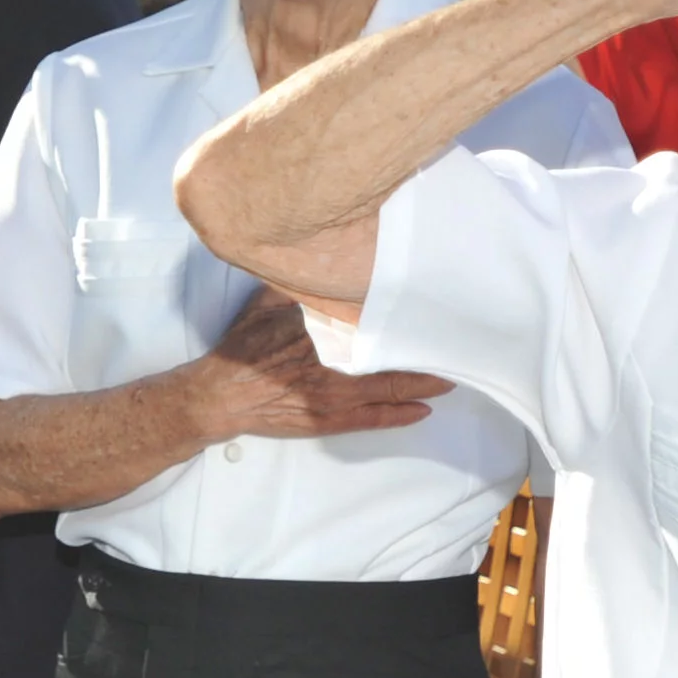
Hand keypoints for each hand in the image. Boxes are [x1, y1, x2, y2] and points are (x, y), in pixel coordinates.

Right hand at [185, 285, 450, 445]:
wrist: (220, 394)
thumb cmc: (242, 347)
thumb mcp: (265, 302)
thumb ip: (296, 284)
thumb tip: (317, 257)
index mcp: (322, 332)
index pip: (376, 323)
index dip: (407, 321)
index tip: (432, 311)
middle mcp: (334, 364)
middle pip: (392, 359)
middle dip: (427, 355)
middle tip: (457, 347)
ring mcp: (332, 396)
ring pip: (390, 390)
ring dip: (424, 385)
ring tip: (451, 377)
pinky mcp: (327, 420)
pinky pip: (372, 419)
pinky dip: (400, 415)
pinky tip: (423, 410)